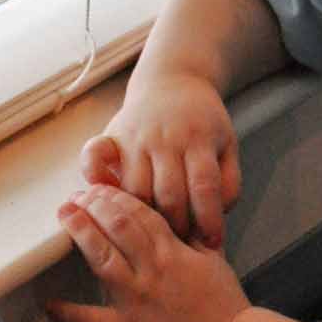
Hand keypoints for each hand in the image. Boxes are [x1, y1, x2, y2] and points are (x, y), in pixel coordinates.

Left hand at [47, 184, 250, 321]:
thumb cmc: (225, 306)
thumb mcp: (214, 262)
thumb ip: (194, 238)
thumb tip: (182, 217)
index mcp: (173, 252)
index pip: (139, 212)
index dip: (115, 196)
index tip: (99, 187)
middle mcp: (151, 270)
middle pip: (116, 226)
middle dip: (93, 205)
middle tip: (76, 196)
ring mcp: (135, 300)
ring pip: (102, 257)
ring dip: (81, 233)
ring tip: (64, 216)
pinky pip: (91, 321)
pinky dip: (68, 312)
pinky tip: (49, 303)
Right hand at [78, 71, 240, 245]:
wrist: (173, 79)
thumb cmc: (202, 120)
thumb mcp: (227, 144)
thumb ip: (228, 181)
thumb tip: (217, 216)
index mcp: (198, 139)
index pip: (204, 187)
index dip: (209, 220)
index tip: (211, 242)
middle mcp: (165, 139)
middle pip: (168, 194)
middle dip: (177, 226)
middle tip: (182, 243)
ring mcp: (136, 137)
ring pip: (135, 189)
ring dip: (143, 217)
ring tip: (153, 233)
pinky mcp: (112, 135)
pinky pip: (93, 157)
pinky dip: (94, 178)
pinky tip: (104, 196)